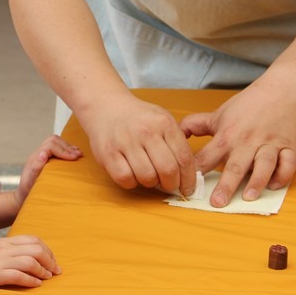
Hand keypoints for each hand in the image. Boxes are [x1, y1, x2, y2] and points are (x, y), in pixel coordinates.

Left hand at [0, 135, 81, 227]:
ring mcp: (41, 156)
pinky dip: (66, 149)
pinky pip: (56, 148)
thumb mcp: (30, 182)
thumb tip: (42, 154)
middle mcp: (37, 154)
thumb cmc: (28, 192)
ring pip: (55, 142)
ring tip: (78, 153)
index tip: (73, 158)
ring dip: (67, 146)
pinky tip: (73, 155)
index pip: (50, 146)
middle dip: (67, 147)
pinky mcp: (46, 159)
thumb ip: (36, 168)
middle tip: (78, 155)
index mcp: (34, 158)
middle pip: (53, 140)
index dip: (63, 150)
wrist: (23, 197)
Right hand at [0, 235, 60, 294]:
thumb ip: (3, 250)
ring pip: (30, 260)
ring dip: (43, 270)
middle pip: (35, 248)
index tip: (51, 259)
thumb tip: (20, 255)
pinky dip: (31, 280)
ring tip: (48, 278)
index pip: (32, 239)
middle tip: (56, 270)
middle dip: (50, 259)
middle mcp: (2, 248)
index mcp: (2, 241)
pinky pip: (19, 275)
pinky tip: (36, 284)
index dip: (46, 249)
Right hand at [78, 93, 194, 194]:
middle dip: (171, 185)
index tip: (188, 188)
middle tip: (169, 186)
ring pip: (147, 177)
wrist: (106, 106)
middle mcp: (145, 131)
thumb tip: (189, 173)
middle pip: (167, 170)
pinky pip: (126, 179)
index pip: (184, 158)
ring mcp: (125, 142)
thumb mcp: (162, 120)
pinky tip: (132, 173)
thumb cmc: (138, 118)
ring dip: (150, 183)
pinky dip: (131, 182)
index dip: (188, 178)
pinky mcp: (108, 153)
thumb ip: (176, 142)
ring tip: (148, 175)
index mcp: (163, 123)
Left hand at [178, 83, 295, 207]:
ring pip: (263, 164)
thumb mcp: (217, 114)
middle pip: (235, 165)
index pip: (207, 156)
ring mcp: (269, 144)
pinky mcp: (289, 147)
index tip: (188, 185)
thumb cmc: (247, 105)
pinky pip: (288, 163)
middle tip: (217, 202)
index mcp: (226, 136)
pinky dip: (283, 174)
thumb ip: (195, 125)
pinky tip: (274, 185)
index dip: (196, 170)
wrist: (281, 91)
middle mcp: (247, 141)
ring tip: (248, 197)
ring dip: (256, 181)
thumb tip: (175, 132)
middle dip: (226, 184)